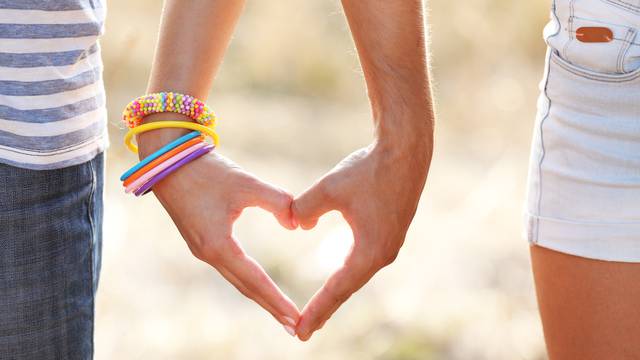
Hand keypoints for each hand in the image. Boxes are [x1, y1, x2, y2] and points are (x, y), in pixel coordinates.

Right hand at [137, 126, 299, 334]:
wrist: (168, 161)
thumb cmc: (207, 171)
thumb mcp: (246, 183)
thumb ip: (277, 201)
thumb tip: (297, 224)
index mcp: (218, 245)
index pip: (254, 280)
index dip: (276, 300)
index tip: (296, 318)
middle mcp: (209, 254)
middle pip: (246, 288)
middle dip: (271, 307)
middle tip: (295, 327)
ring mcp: (203, 250)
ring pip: (237, 280)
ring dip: (260, 296)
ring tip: (282, 312)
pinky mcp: (202, 242)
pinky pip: (230, 269)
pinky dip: (248, 281)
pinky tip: (260, 285)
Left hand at [292, 138, 430, 340]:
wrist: (406, 151)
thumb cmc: (369, 170)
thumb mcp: (327, 189)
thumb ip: (304, 210)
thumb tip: (295, 225)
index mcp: (370, 251)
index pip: (337, 289)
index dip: (317, 310)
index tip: (300, 331)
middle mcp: (383, 253)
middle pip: (348, 288)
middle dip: (326, 308)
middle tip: (304, 330)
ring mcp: (389, 243)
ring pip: (357, 274)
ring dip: (337, 291)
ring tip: (320, 308)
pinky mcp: (390, 231)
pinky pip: (364, 260)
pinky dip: (348, 273)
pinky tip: (340, 275)